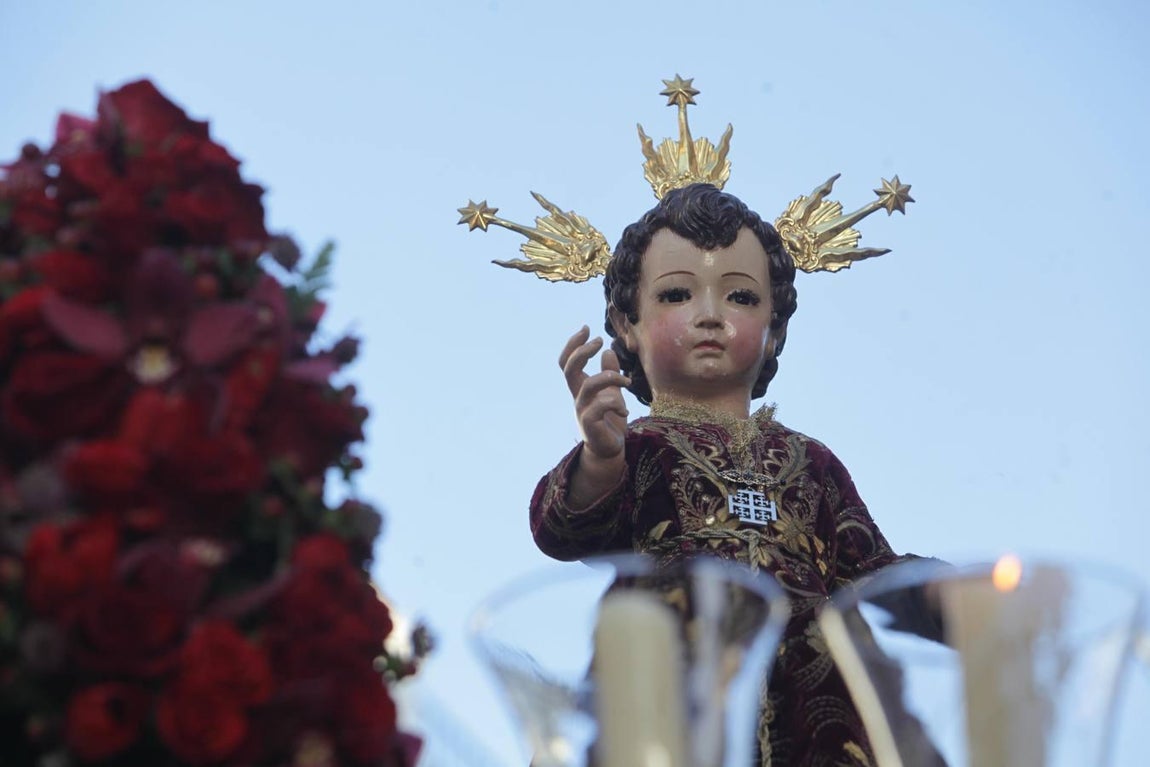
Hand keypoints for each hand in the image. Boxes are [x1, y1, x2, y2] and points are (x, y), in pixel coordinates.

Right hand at [560, 326, 629, 463]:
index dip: (572, 344)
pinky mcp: (591, 426)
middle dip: (582, 351)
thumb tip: (608, 351)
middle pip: (569, 369)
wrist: (609, 450)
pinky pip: (600, 407)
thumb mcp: (612, 393)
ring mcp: (582, 412)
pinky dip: (615, 404)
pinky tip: (624, 410)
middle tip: (599, 340)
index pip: (567, 362)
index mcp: (580, 388)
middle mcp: (577, 398)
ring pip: (589, 386)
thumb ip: (609, 373)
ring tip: (626, 383)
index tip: (586, 328)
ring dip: (610, 378)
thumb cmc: (609, 421)